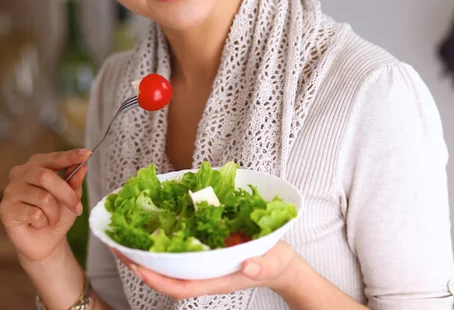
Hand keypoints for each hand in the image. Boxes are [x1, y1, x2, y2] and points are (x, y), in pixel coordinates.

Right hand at [0, 149, 90, 262]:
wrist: (46, 241)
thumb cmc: (58, 214)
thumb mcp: (72, 197)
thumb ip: (75, 181)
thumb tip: (82, 167)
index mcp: (37, 166)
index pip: (54, 158)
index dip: (70, 156)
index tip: (87, 154)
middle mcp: (21, 174)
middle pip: (46, 176)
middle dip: (66, 194)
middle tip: (77, 207)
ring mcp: (11, 191)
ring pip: (43, 197)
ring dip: (54, 213)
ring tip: (53, 219)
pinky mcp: (6, 209)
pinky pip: (34, 214)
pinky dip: (44, 221)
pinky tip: (39, 224)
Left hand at [111, 241, 297, 299]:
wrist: (280, 262)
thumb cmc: (275, 263)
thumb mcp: (272, 263)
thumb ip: (261, 265)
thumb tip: (247, 265)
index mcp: (216, 279)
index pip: (180, 287)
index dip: (158, 279)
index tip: (137, 267)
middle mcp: (204, 272)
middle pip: (166, 274)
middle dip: (141, 264)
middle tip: (117, 246)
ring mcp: (204, 262)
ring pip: (169, 261)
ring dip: (147, 251)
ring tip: (125, 235)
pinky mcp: (206, 248)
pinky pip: (180, 246)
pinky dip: (165, 237)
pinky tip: (155, 223)